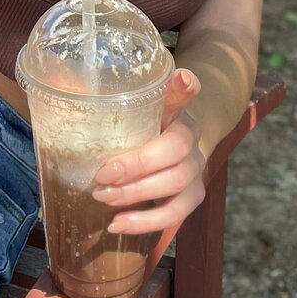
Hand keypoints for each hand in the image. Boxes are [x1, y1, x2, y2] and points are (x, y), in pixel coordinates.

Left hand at [91, 67, 205, 234]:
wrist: (177, 149)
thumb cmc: (152, 127)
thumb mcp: (147, 108)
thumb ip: (149, 95)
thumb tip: (174, 73)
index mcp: (181, 116)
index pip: (183, 101)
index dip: (183, 91)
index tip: (180, 80)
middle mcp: (194, 146)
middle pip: (174, 157)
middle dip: (135, 169)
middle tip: (100, 177)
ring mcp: (196, 176)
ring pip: (175, 188)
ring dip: (135, 196)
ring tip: (103, 198)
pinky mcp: (191, 200)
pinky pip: (173, 216)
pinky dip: (144, 222)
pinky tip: (117, 224)